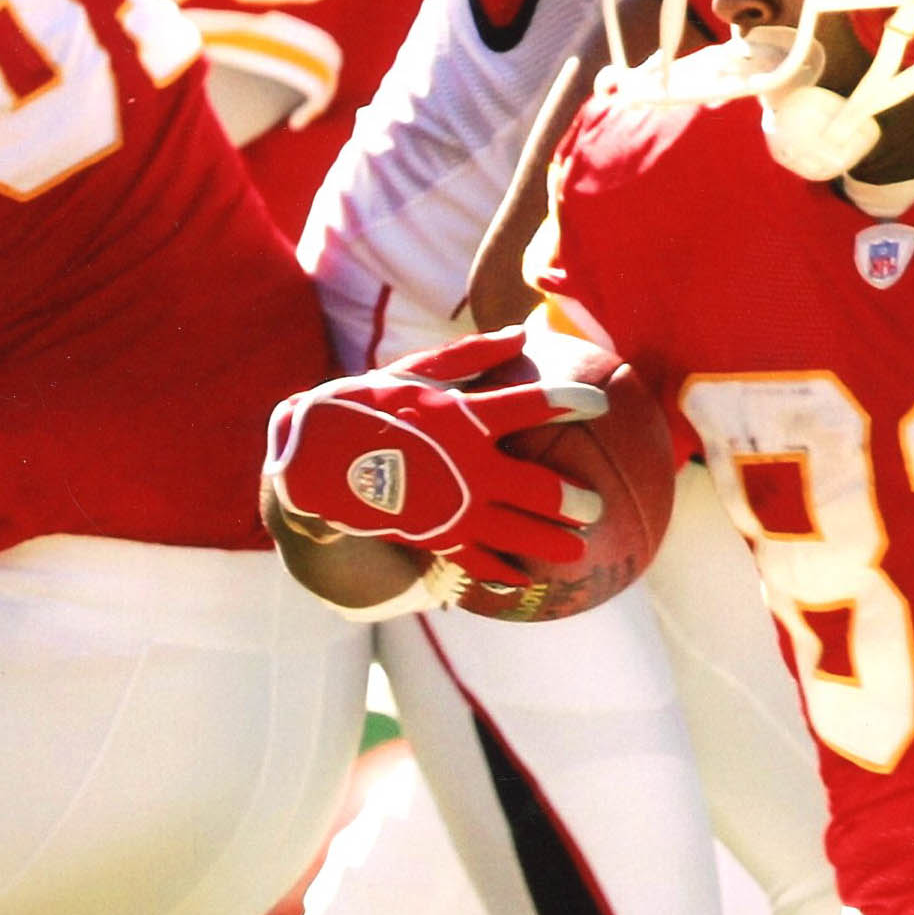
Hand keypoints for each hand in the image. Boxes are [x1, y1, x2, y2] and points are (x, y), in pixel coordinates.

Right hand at [265, 337, 602, 582]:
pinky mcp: (435, 536)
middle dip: (575, 499)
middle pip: (539, 488)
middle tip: (596, 507)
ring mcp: (453, 507)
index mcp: (464, 419)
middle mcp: (467, 466)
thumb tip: (521, 335)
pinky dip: (503, 572)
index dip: (570, 402)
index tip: (600, 402)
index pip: (532, 406)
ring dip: (554, 542)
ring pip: (519, 532)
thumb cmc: (366, 406)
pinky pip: (478, 560)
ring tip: (579, 548)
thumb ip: (471, 356)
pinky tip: (524, 579)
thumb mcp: (414, 371)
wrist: (313, 460)